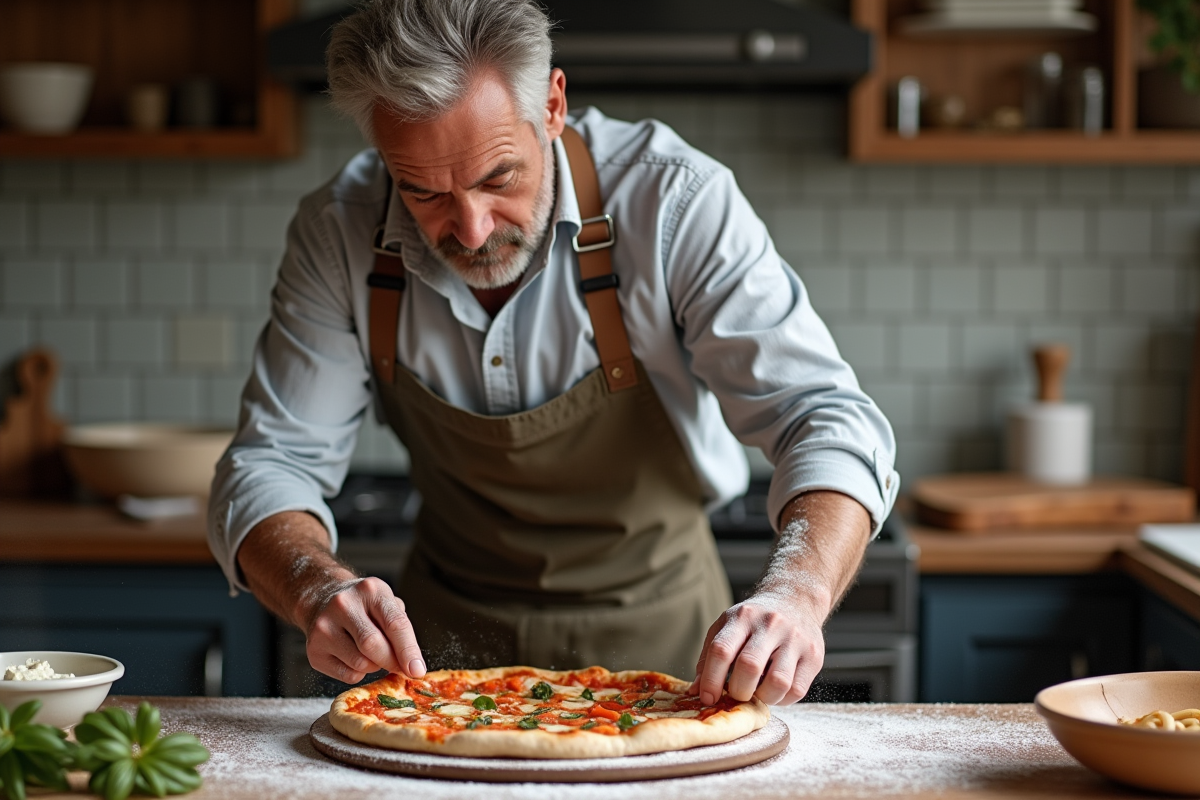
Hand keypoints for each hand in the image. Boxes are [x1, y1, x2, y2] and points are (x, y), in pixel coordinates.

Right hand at [303, 577, 426, 683]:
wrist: (323, 600)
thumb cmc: (364, 607)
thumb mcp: (386, 604)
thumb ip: (401, 630)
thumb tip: (413, 665)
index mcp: (370, 590)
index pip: (395, 624)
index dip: (409, 650)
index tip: (417, 670)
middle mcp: (344, 605)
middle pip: (374, 645)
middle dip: (392, 662)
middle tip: (401, 668)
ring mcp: (324, 627)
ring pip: (361, 663)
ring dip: (375, 666)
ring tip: (372, 654)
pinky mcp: (314, 649)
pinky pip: (347, 675)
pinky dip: (358, 673)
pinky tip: (354, 658)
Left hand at [691, 591, 825, 705]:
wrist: (795, 599)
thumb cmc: (754, 621)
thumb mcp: (727, 627)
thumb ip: (709, 658)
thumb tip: (696, 693)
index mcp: (742, 617)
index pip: (722, 650)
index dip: (711, 680)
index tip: (707, 698)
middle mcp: (770, 625)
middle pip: (749, 667)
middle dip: (738, 691)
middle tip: (736, 695)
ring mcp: (795, 639)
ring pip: (778, 683)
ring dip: (763, 698)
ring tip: (757, 693)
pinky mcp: (813, 656)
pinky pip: (797, 690)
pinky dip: (782, 700)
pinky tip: (775, 691)